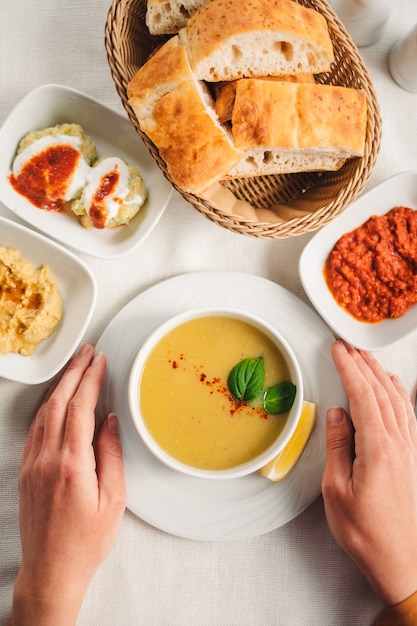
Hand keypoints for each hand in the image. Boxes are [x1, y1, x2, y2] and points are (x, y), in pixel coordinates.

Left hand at [11, 344, 125, 625]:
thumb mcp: (113, 500)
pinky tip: (56, 402)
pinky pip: (35, 429)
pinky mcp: (25, 472)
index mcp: (72, 465)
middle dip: (73, 373)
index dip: (90, 379)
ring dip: (58, 387)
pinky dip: (47, 408)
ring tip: (73, 370)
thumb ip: (111, 455)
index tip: (98, 362)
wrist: (51, 571)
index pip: (80, 408)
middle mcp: (47, 460)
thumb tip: (109, 422)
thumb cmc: (85, 542)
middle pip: (58, 402)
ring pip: (43, 413)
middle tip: (86, 354)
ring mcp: (32, 465)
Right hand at [322, 340, 416, 606]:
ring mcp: (409, 451)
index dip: (349, 369)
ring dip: (381, 376)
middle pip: (381, 392)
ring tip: (367, 359)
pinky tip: (395, 389)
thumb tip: (336, 415)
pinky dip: (399, 395)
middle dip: (363, 365)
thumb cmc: (366, 532)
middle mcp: (399, 444)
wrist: (402, 562)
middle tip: (348, 347)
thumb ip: (338, 447)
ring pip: (397, 400)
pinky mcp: (412, 459)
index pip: (362, 396)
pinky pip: (408, 415)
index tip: (338, 351)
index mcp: (378, 449)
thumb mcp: (337, 490)